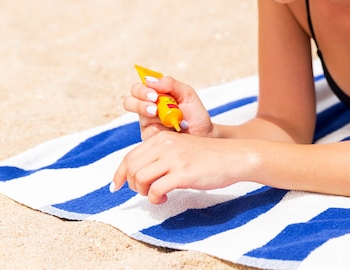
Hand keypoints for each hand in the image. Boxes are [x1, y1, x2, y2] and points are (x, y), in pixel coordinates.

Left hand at [112, 131, 242, 203]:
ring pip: (140, 179)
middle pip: (132, 169)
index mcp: (160, 138)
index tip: (116, 187)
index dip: (119, 174)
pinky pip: (156, 190)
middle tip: (146, 193)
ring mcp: (174, 159)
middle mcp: (164, 145)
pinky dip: (156, 198)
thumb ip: (159, 156)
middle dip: (133, 186)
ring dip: (144, 193)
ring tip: (157, 195)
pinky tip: (165, 198)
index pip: (129, 157)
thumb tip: (137, 175)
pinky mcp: (183, 173)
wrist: (234, 157)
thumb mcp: (179, 149)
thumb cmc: (206, 157)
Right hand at [123, 76, 212, 139]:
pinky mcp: (151, 139)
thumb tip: (150, 80)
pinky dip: (162, 131)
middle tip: (154, 108)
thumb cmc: (195, 114)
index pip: (137, 89)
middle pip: (129, 102)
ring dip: (153, 118)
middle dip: (139, 104)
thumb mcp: (187, 94)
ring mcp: (148, 125)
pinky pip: (149, 134)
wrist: (204, 134)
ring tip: (166, 119)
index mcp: (153, 96)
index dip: (141, 90)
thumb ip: (170, 84)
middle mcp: (147, 109)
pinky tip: (173, 131)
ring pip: (140, 119)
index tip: (154, 95)